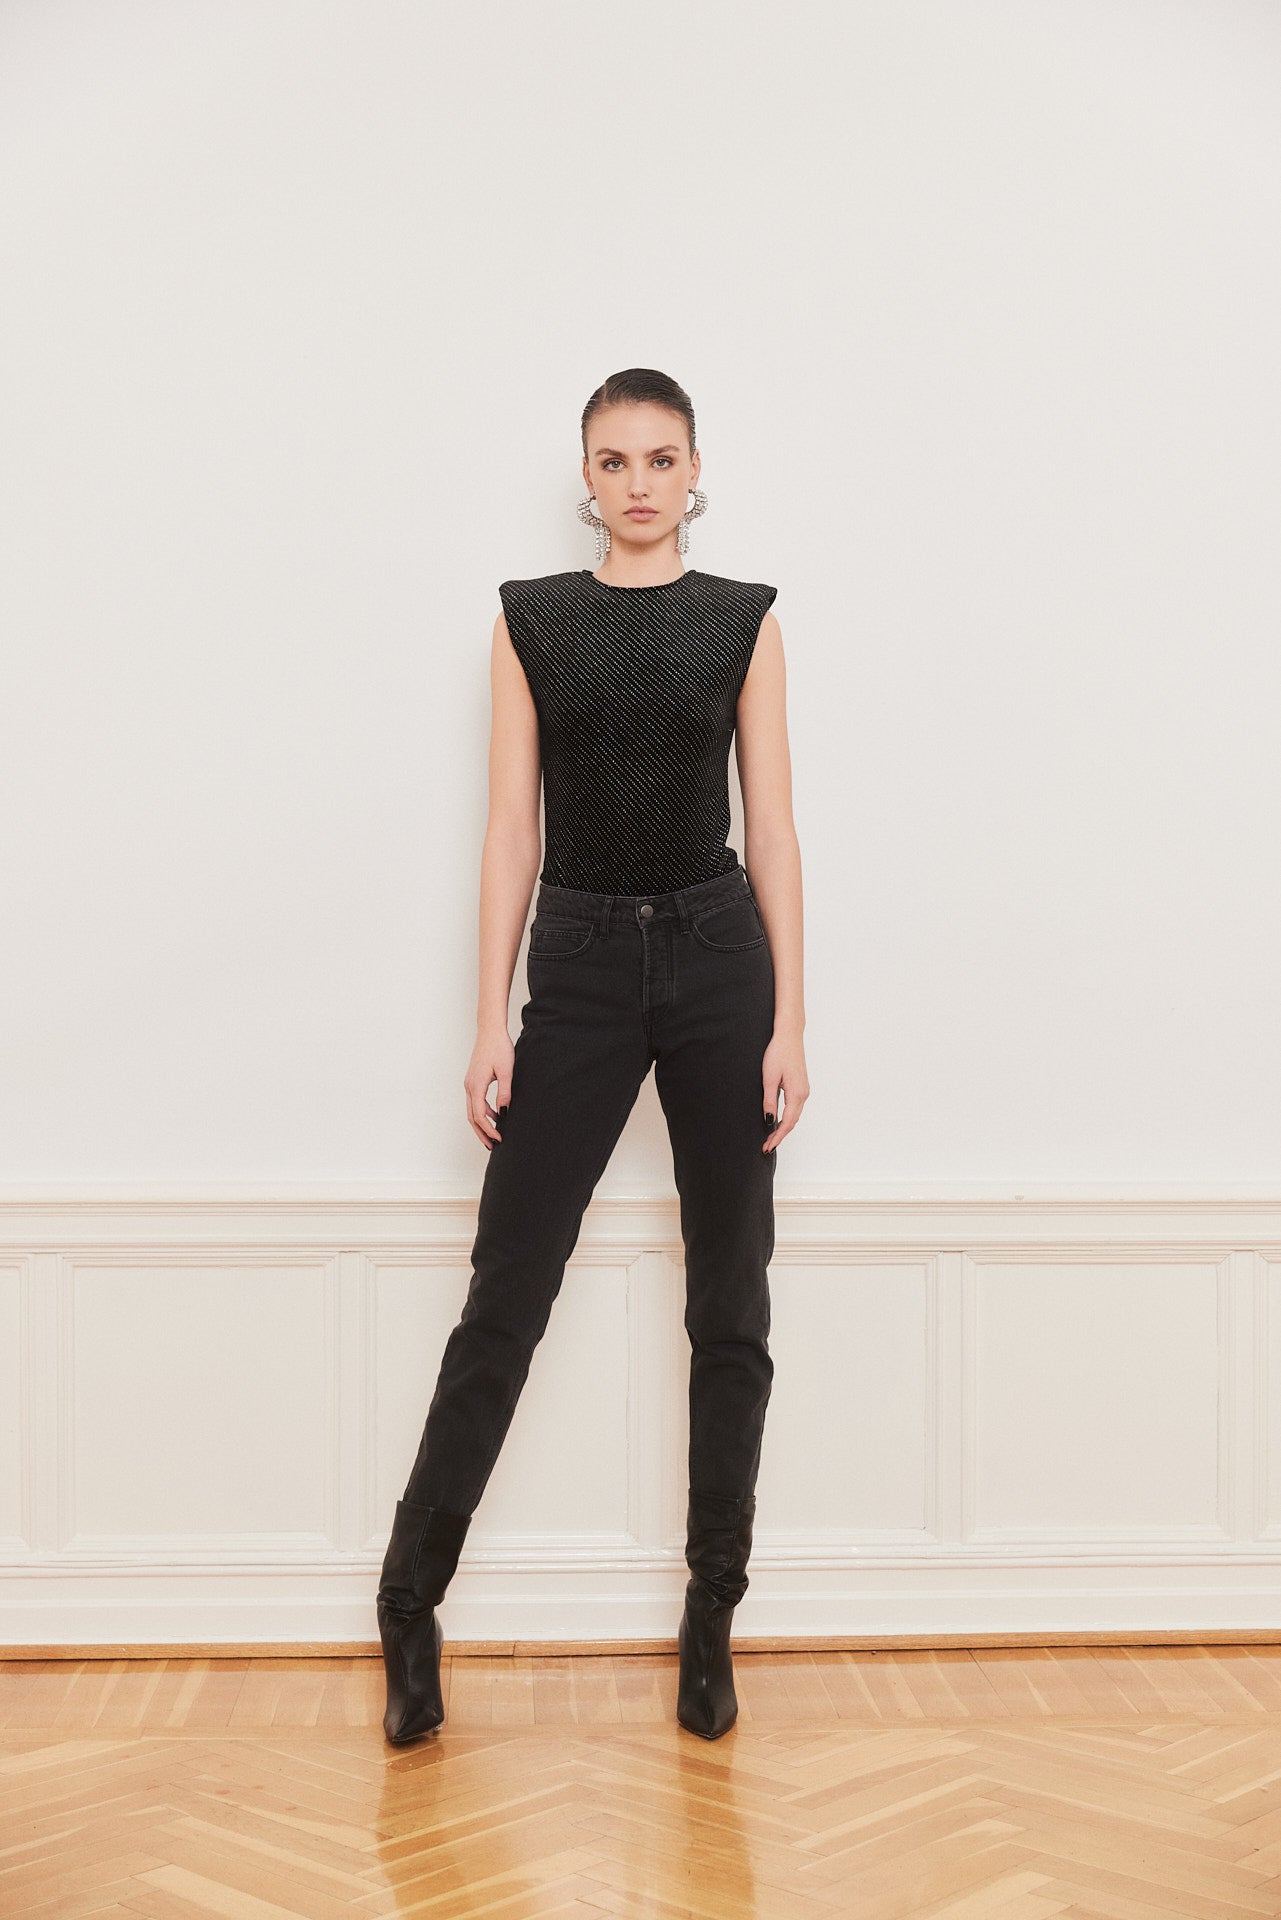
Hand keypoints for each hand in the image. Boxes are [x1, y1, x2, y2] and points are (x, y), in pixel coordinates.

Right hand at [465, 1027, 515, 1149]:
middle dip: (481, 1133)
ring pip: (472, 1111)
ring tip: (493, 1136)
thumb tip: (504, 1112)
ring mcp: (469, 1083)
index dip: (489, 1130)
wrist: (490, 1031)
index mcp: (476, 1086)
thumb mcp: (507, 1071)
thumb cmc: (499, 1048)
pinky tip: (496, 1115)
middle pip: (472, 1117)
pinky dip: (483, 1112)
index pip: (480, 1116)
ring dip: (481, 1125)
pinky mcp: (473, 1080)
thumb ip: (505, 1092)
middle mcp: (469, 1086)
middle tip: (492, 1146)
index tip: (499, 1139)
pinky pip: (475, 1102)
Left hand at [762, 1029, 807, 1152]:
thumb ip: (769, 1100)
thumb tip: (769, 1119)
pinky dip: (787, 1117)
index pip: (787, 1123)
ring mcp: (804, 1090)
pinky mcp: (800, 1085)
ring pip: (794, 1115)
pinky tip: (779, 1121)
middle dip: (780, 1136)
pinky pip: (795, 1107)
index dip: (777, 1137)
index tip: (768, 1147)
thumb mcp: (769, 1078)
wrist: (789, 1035)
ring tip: (771, 1137)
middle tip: (766, 1146)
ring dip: (784, 1127)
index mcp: (797, 1094)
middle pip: (793, 1122)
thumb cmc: (778, 1052)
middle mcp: (804, 1094)